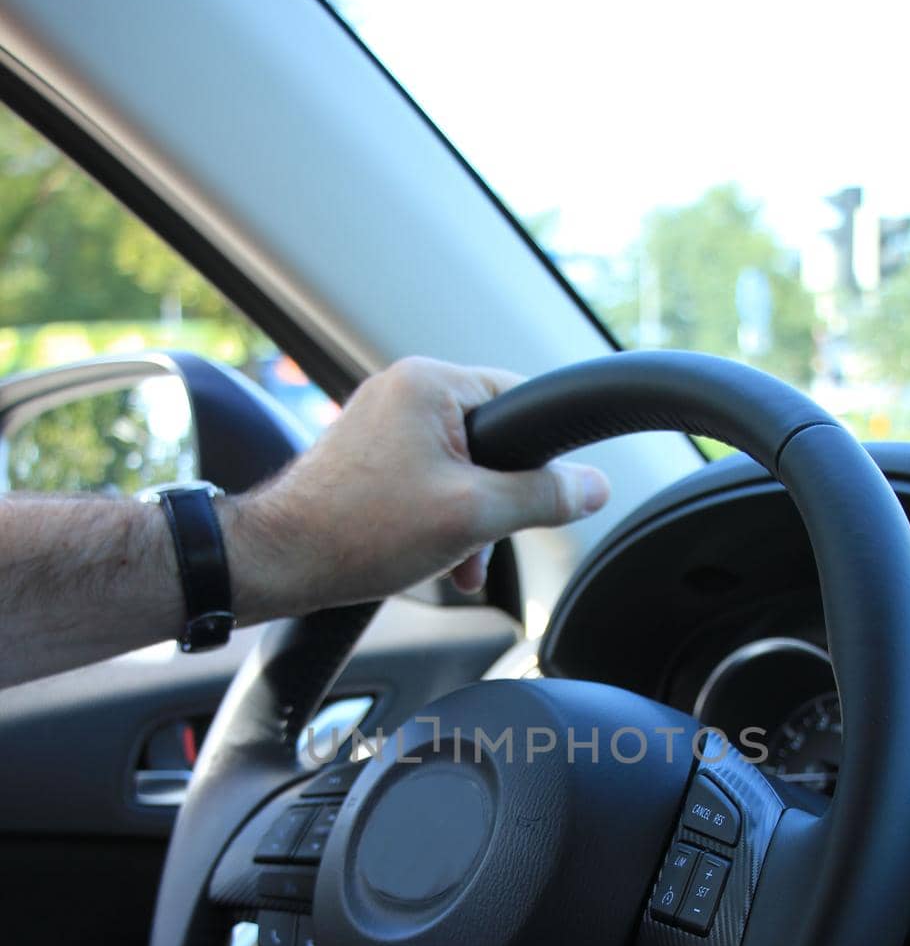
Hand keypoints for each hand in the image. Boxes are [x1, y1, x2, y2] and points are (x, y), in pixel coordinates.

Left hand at [223, 357, 610, 617]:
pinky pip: (425, 478)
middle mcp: (403, 390)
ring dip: (468, 517)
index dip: (541, 457)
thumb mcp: (474, 517)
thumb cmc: (360, 532)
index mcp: (431, 383)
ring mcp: (380, 421)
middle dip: (498, 499)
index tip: (541, 500)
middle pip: (491, 439)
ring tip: (455, 559)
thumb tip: (595, 486)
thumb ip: (543, 497)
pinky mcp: (364, 455)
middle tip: (485, 542)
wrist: (279, 561)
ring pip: (458, 465)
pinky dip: (437, 516)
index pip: (521, 400)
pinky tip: (429, 555)